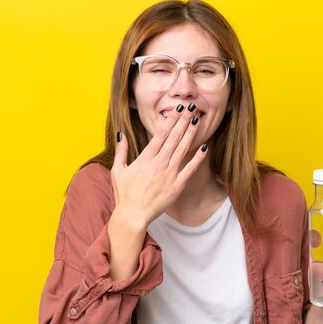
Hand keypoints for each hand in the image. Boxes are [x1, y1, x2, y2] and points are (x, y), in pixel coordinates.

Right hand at [111, 103, 207, 228]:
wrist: (132, 216)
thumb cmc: (124, 195)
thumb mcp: (118, 170)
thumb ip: (121, 151)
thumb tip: (121, 134)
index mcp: (145, 158)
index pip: (160, 134)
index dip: (170, 120)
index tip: (177, 109)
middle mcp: (158, 163)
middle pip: (173, 138)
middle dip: (183, 121)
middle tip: (191, 108)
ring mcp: (169, 174)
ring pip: (182, 149)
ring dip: (190, 133)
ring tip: (197, 120)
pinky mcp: (177, 186)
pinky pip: (190, 169)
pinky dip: (198, 158)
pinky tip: (205, 147)